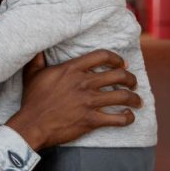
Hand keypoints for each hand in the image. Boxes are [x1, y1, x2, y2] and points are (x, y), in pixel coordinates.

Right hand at [5, 50, 140, 150]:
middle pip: (118, 75)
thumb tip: (37, 46)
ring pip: (122, 96)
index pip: (102, 56)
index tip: (122, 63)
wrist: (32, 125)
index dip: (117, 58)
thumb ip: (38, 58)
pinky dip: (127, 118)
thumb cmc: (32, 100)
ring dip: (134, 98)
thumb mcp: (32, 73)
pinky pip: (118, 119)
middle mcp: (84, 83)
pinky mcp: (91, 120)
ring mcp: (89, 102)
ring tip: (137, 101)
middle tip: (132, 83)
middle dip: (130, 78)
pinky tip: (128, 116)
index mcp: (72, 69)